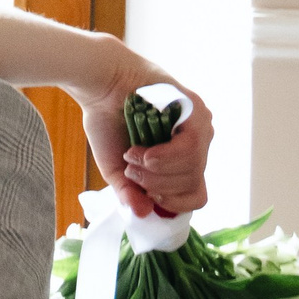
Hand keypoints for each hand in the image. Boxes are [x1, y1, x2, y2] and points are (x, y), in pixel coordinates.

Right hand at [77, 46, 212, 218]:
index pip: (195, 194)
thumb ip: (130, 192)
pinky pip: (191, 148)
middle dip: (157, 185)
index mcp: (182, 159)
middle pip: (193, 184)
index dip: (172, 201)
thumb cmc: (107, 121)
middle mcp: (197, 143)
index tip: (146, 192)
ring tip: (132, 156)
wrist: (99, 84)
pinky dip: (165, 157)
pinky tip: (144, 152)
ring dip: (157, 171)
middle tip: (131, 171)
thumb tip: (143, 214)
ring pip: (193, 168)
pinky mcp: (195, 109)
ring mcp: (200, 126)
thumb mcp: (116, 167)